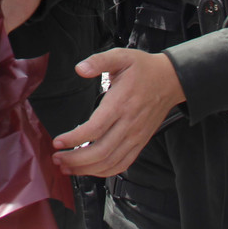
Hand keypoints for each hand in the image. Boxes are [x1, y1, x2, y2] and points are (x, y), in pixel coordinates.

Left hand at [51, 48, 185, 177]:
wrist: (170, 80)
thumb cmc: (143, 69)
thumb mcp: (121, 56)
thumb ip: (99, 61)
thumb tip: (80, 68)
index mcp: (120, 104)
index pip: (95, 128)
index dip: (74, 138)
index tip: (58, 142)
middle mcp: (129, 124)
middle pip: (101, 151)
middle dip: (76, 160)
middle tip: (57, 159)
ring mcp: (135, 136)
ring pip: (110, 162)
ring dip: (86, 169)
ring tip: (66, 167)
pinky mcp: (140, 142)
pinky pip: (123, 164)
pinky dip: (104, 172)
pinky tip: (89, 169)